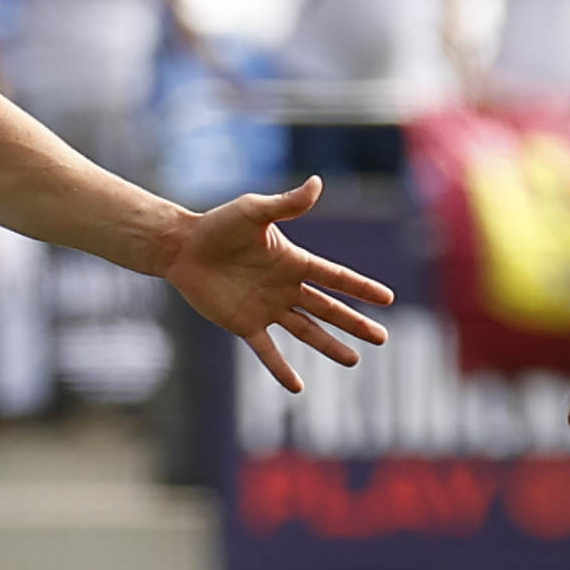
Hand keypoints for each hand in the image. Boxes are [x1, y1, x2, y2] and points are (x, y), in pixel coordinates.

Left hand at [157, 179, 396, 391]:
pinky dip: (281, 368)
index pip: (335, 277)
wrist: (182, 247)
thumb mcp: (254, 211)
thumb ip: (286, 205)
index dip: (361, 288)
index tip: (388, 298)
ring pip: (306, 331)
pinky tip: (298, 387)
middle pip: (328, 309)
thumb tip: (317, 183)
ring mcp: (267, 308)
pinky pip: (267, 351)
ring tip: (354, 361)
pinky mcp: (244, 324)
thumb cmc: (217, 225)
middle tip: (382, 337)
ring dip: (329, 346)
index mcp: (293, 261)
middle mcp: (285, 287)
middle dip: (355, 323)